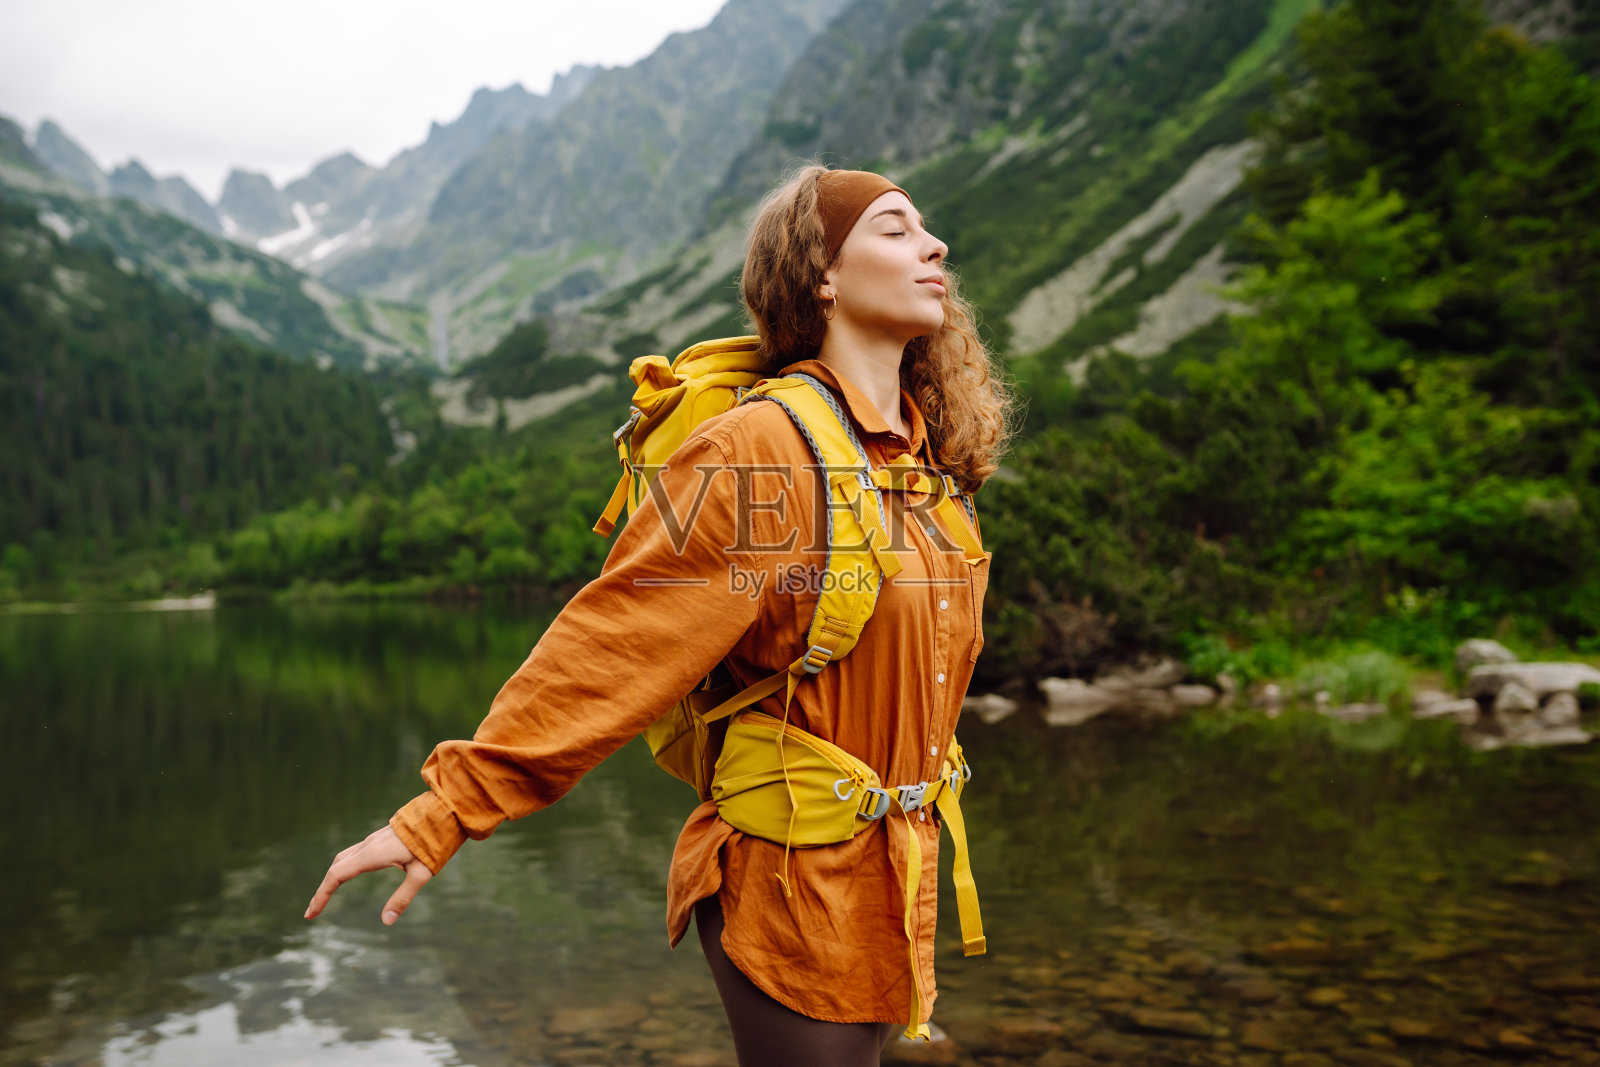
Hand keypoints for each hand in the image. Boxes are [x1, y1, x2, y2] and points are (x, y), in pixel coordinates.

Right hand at [305, 824, 432, 925]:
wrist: (443, 811)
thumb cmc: (435, 843)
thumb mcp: (422, 874)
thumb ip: (403, 897)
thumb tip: (387, 921)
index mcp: (373, 854)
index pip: (337, 875)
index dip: (322, 895)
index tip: (311, 914)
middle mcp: (369, 845)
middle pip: (336, 867)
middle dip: (323, 889)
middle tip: (314, 911)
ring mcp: (374, 839)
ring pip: (344, 858)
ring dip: (332, 877)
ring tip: (326, 896)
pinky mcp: (380, 837)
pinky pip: (354, 853)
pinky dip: (343, 867)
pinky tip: (347, 876)